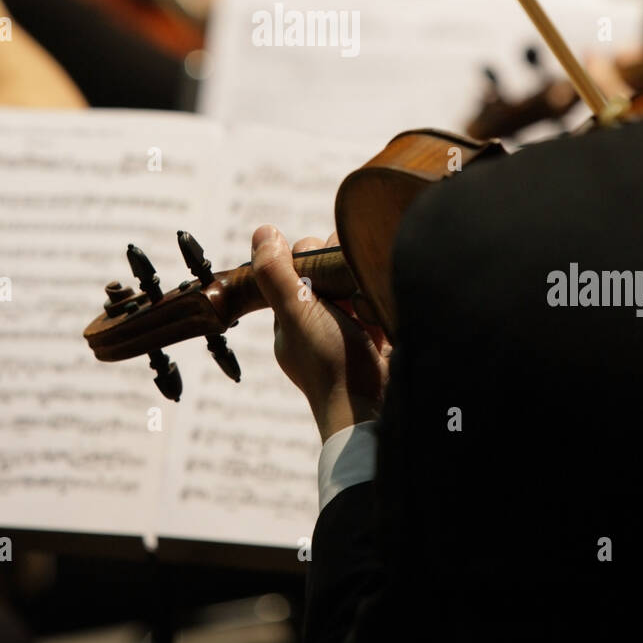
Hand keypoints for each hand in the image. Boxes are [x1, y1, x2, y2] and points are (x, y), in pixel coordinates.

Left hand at [251, 224, 389, 442]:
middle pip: (327, 271)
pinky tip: (381, 311)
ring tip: (366, 300)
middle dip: (340, 268)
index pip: (296, 265)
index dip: (310, 256)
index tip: (324, 266)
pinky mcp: (374, 338)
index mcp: (290, 317)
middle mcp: (315, 322)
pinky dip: (378, 301)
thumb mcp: (297, 314)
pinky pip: (376, 302)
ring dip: (361, 283)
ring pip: (353, 283)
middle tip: (348, 285)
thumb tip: (262, 231)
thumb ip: (277, 274)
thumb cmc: (330, 365)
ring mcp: (346, 330)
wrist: (373, 410)